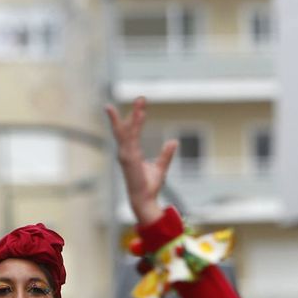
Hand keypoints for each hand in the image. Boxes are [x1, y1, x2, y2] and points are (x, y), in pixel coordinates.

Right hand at [104, 97, 176, 226]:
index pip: (131, 132)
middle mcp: (126, 152)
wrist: (145, 200)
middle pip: (124, 128)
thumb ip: (166, 154)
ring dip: (134, 114)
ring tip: (141, 100)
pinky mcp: (129, 158)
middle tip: (139, 98)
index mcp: (131, 154)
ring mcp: (126, 155)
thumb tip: (174, 140)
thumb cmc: (150, 187)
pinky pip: (132, 137)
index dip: (135, 119)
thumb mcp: (161, 167)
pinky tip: (140, 114)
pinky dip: (135, 125)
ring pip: (128, 130)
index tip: (141, 107)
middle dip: (128, 112)